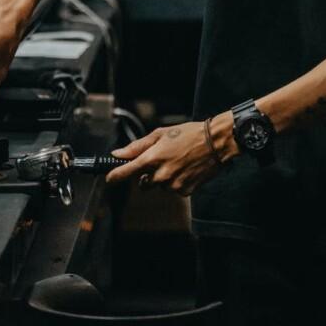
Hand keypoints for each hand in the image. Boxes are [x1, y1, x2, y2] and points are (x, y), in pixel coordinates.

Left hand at [106, 113, 237, 195]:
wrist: (216, 142)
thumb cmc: (188, 134)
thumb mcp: (161, 134)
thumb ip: (137, 146)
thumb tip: (118, 154)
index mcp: (152, 158)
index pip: (125, 173)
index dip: (114, 176)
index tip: (109, 178)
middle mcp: (160, 175)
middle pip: (143, 182)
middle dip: (148, 174)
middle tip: (161, 160)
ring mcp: (172, 185)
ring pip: (160, 186)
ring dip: (164, 177)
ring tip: (178, 161)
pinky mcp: (184, 191)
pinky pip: (173, 189)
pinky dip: (177, 181)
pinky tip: (186, 169)